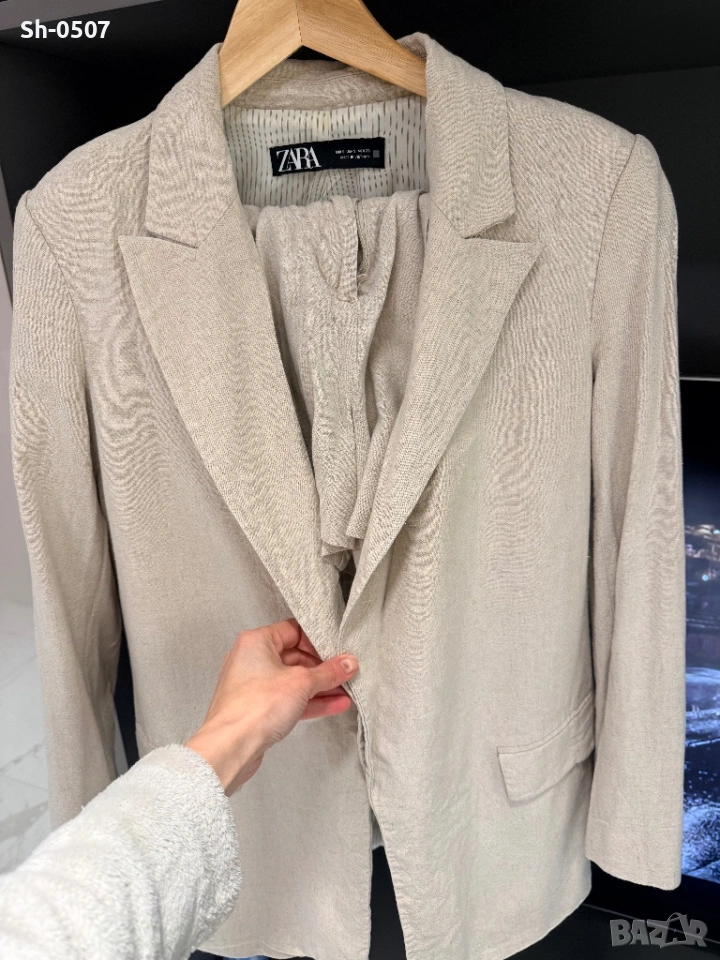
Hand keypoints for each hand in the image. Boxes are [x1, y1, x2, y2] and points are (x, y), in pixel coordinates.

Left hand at [184, 618, 358, 795]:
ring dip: (321, 687)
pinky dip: (310, 702)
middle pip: (295, 657)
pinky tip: (336, 705)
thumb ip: (328, 672)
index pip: (293, 630)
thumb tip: (349, 662)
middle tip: (348, 671)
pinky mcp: (259, 709)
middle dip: (323, 667)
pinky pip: (289, 700)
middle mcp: (252, 660)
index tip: (339, 649)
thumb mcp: (302, 682)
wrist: (231, 747)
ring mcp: (255, 686)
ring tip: (348, 690)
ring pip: (294, 681)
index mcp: (256, 642)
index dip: (317, 639)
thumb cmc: (258, 705)